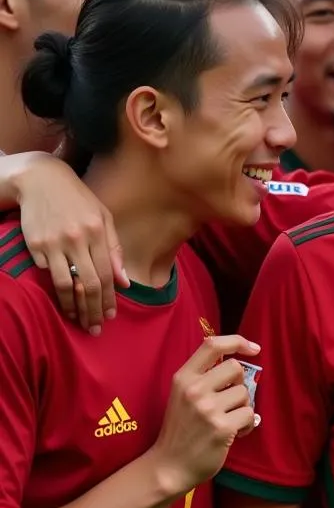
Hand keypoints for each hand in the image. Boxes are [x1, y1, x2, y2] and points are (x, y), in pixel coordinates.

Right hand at [16, 155, 128, 333]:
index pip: (106, 275)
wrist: (41, 180)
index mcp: (97, 232)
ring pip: (64, 284)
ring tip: (78, 320)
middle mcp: (76, 239)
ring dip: (72, 307)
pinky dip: (56, 288)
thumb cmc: (79, 200)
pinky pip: (47, 273)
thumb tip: (124, 283)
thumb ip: (114, 250)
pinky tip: (63, 299)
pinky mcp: (34, 245)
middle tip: (95, 327)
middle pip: (87, 284)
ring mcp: (53, 243)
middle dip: (93, 310)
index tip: (110, 316)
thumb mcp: (104, 217)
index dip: (108, 299)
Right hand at [150, 335, 260, 496]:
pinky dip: (247, 425)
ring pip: (245, 393)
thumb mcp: (182, 396)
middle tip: (231, 401)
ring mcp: (207, 409)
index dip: (237, 341)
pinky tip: (234, 434)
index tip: (254, 349)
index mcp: (183, 378)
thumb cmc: (181, 430)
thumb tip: (241, 366)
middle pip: (235, 368)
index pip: (212, 345)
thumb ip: (205, 378)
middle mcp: (194, 389)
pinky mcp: (222, 427)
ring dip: (243, 408)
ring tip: (229, 421)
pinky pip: (250, 415)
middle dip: (240, 384)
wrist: (169, 466)